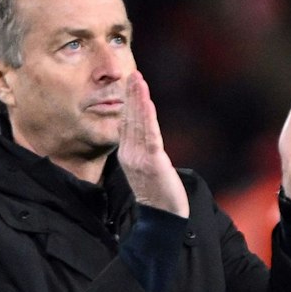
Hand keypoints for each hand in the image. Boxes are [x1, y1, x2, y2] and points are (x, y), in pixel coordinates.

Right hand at [119, 71, 188, 215]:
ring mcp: (140, 157)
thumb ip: (142, 151)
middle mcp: (130, 153)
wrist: (162, 218)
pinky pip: (149, 135)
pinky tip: (147, 102)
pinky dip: (147, 117)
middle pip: (131, 119)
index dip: (130, 102)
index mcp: (127, 154)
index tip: (131, 82)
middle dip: (132, 95)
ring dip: (138, 100)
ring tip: (138, 80)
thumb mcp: (146, 168)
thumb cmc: (157, 194)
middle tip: (133, 73)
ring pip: (139, 123)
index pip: (128, 123)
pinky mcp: (153, 162)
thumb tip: (142, 137)